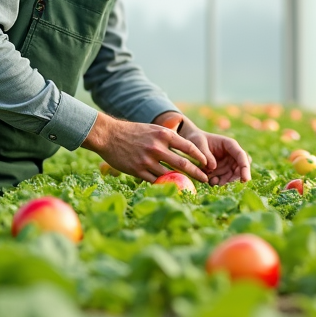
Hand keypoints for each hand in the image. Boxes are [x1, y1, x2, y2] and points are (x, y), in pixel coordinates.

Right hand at [82, 112, 209, 182]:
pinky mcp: (138, 170)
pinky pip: (155, 180)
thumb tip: (185, 147)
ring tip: (190, 186)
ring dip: (181, 181)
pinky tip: (171, 187)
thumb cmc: (133, 131)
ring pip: (169, 174)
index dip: (200, 157)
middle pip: (182, 164)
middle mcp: (157, 147)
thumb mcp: (153, 129)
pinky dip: (164, 184)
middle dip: (197, 173)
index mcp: (163, 135)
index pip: (188, 147)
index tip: (207, 163)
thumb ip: (168, 137)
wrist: (109, 135)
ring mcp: (147, 160)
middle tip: (206, 179)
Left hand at [155, 111, 250, 185]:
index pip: (241, 156)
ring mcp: (228, 164)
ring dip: (225, 182)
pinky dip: (219, 182)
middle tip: (222, 184)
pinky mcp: (222, 171)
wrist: (190, 142)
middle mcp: (232, 155)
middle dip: (234, 178)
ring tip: (213, 182)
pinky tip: (211, 181)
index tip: (245, 180)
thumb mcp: (198, 143)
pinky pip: (224, 179)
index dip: (245, 168)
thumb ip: (205, 153)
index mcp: (230, 144)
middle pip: (240, 168)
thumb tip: (213, 167)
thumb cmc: (195, 139)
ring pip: (233, 176)